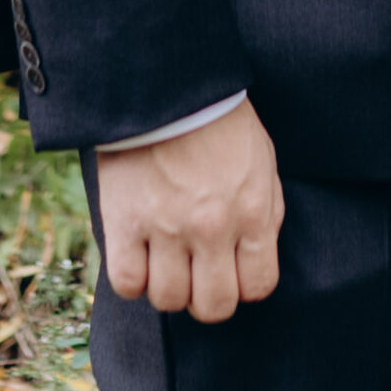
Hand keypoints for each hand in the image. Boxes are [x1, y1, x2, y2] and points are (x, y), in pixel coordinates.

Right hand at [96, 97, 284, 319]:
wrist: (167, 83)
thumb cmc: (219, 121)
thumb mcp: (262, 160)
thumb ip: (265, 211)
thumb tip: (256, 255)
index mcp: (253, 210)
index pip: (258, 287)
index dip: (244, 285)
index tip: (230, 269)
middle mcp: (213, 226)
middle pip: (213, 307)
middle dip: (207, 296)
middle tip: (196, 270)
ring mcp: (167, 227)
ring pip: (168, 300)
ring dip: (168, 285)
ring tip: (165, 257)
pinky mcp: (125, 221)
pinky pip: (127, 284)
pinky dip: (132, 278)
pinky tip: (138, 254)